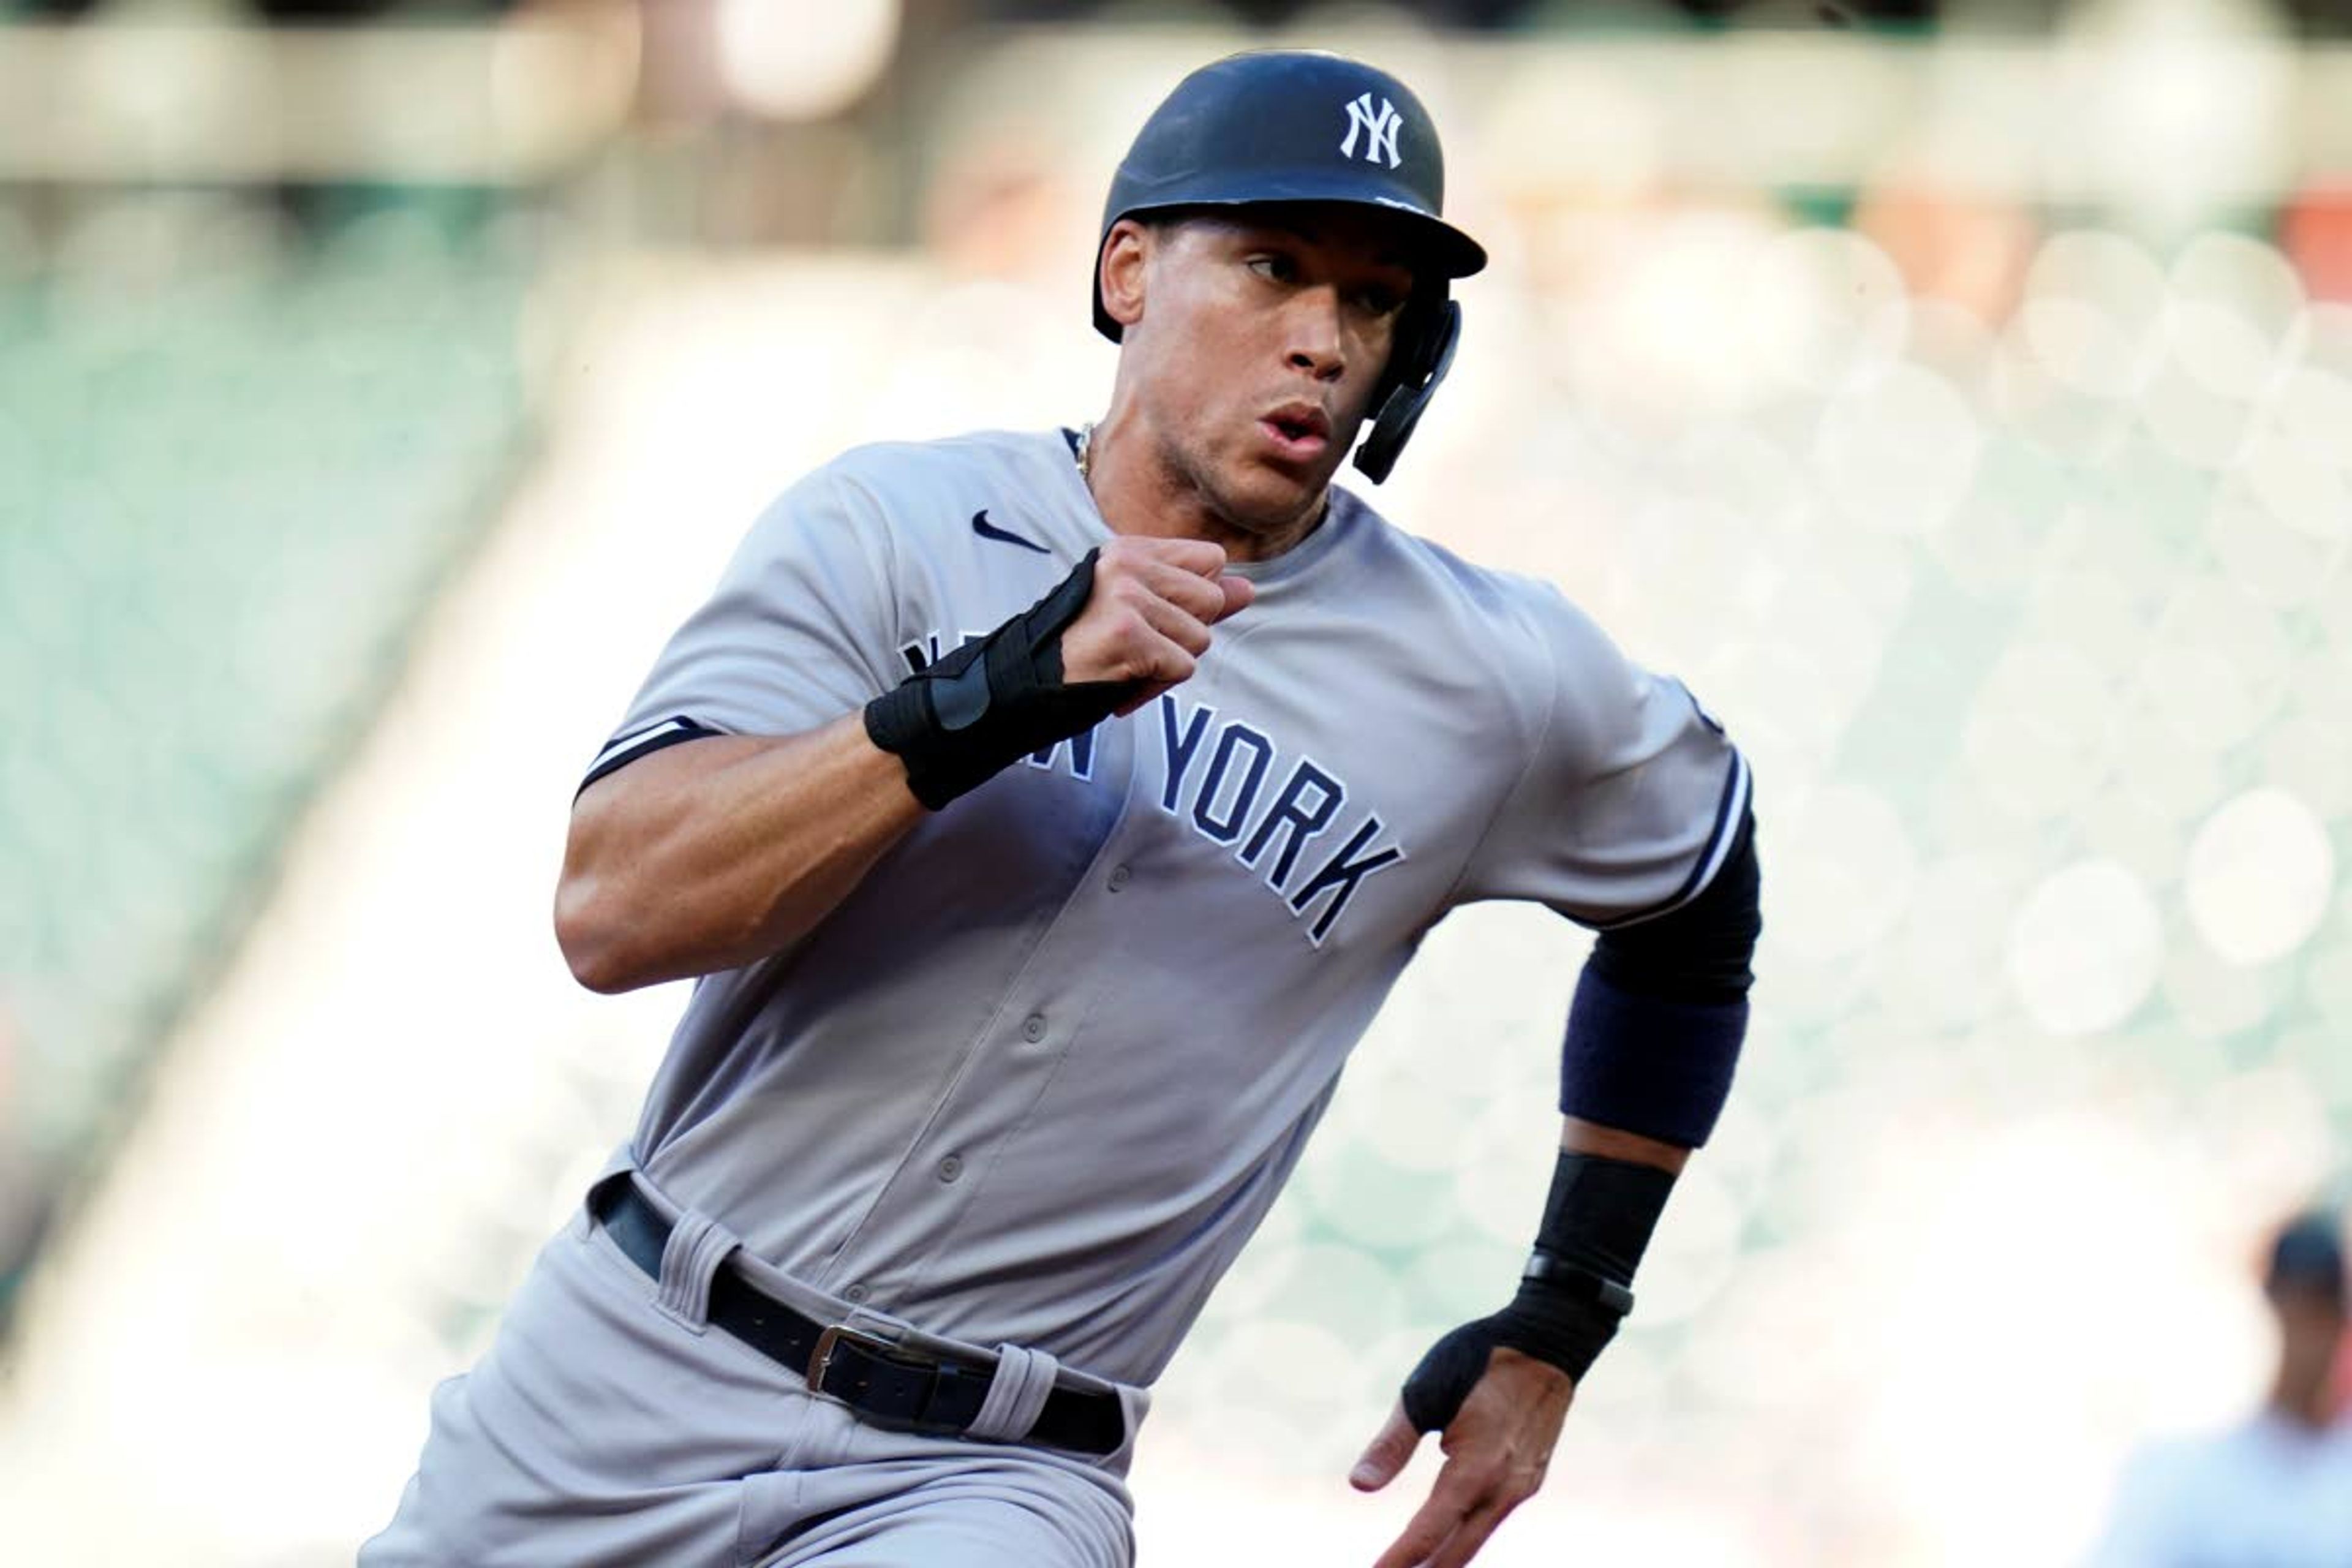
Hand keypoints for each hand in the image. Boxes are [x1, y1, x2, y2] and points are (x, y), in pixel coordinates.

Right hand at [1058, 537, 1253, 715]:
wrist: (1025, 682)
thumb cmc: (1083, 648)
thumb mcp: (1137, 609)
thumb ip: (1192, 596)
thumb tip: (1247, 589)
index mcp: (1129, 549)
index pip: (1211, 559)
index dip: (1194, 599)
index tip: (1155, 619)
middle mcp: (1128, 565)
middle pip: (1211, 599)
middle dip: (1185, 634)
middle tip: (1140, 647)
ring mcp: (1127, 597)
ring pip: (1200, 637)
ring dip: (1170, 664)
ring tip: (1128, 664)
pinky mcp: (1129, 634)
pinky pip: (1182, 667)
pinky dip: (1156, 686)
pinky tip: (1122, 680)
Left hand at [1349, 1347, 1574, 1567]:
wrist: (1549, 1341)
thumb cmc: (1479, 1360)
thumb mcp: (1426, 1392)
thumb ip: (1392, 1444)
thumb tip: (1358, 1485)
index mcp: (1475, 1468)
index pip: (1428, 1531)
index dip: (1399, 1560)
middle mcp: (1503, 1489)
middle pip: (1455, 1553)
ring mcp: (1521, 1488)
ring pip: (1475, 1541)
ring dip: (1442, 1561)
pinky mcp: (1528, 1480)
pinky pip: (1490, 1522)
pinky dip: (1465, 1541)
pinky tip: (1444, 1545)